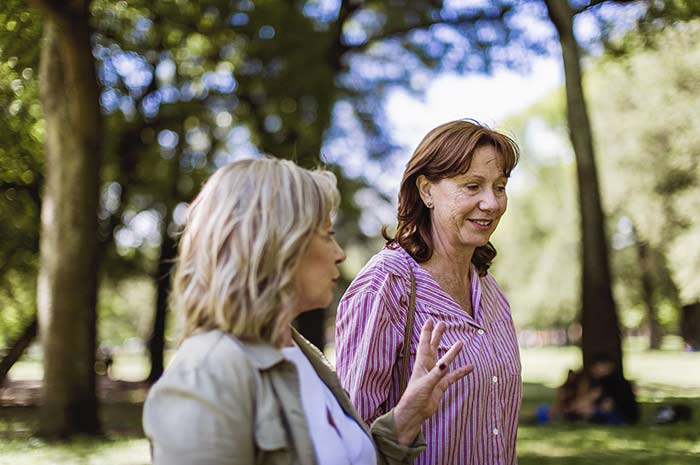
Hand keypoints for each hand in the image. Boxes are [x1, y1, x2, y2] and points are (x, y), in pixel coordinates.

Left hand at [392, 319, 473, 444]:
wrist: (415, 414)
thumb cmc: (414, 398)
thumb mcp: (425, 384)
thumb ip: (436, 374)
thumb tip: (445, 363)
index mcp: (421, 364)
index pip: (424, 344)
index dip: (427, 332)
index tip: (430, 320)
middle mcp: (428, 367)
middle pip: (434, 347)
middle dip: (438, 336)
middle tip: (443, 324)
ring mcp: (435, 376)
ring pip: (445, 360)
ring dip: (452, 352)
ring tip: (461, 343)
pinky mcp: (441, 386)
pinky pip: (453, 377)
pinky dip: (461, 372)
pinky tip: (470, 367)